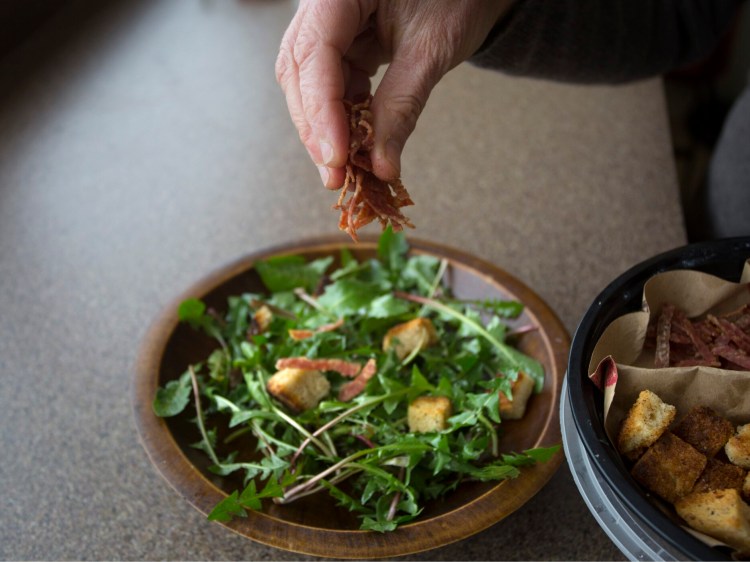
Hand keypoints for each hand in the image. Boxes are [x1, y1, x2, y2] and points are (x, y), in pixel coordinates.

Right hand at [275, 0, 512, 187]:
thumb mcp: (431, 49)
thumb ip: (401, 106)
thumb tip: (381, 166)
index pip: (314, 53)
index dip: (322, 110)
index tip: (336, 158)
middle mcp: (323, 4)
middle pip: (301, 72)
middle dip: (318, 128)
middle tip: (337, 177)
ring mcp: (329, 24)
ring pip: (310, 84)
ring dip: (327, 129)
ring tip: (345, 170)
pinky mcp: (343, 44)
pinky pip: (332, 85)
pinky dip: (342, 118)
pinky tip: (354, 146)